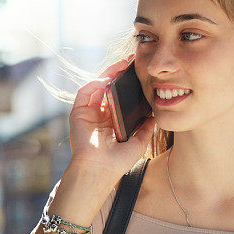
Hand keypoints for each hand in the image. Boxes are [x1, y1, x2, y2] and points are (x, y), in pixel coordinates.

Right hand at [68, 55, 155, 179]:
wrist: (100, 171)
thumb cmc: (117, 162)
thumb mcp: (138, 143)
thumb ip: (146, 129)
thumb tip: (155, 116)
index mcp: (111, 121)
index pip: (119, 97)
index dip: (127, 85)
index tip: (139, 73)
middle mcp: (99, 115)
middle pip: (108, 88)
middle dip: (118, 74)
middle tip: (130, 62)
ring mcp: (88, 113)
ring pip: (97, 87)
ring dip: (108, 74)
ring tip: (121, 66)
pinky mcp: (78, 113)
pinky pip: (85, 92)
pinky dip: (95, 83)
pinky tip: (107, 80)